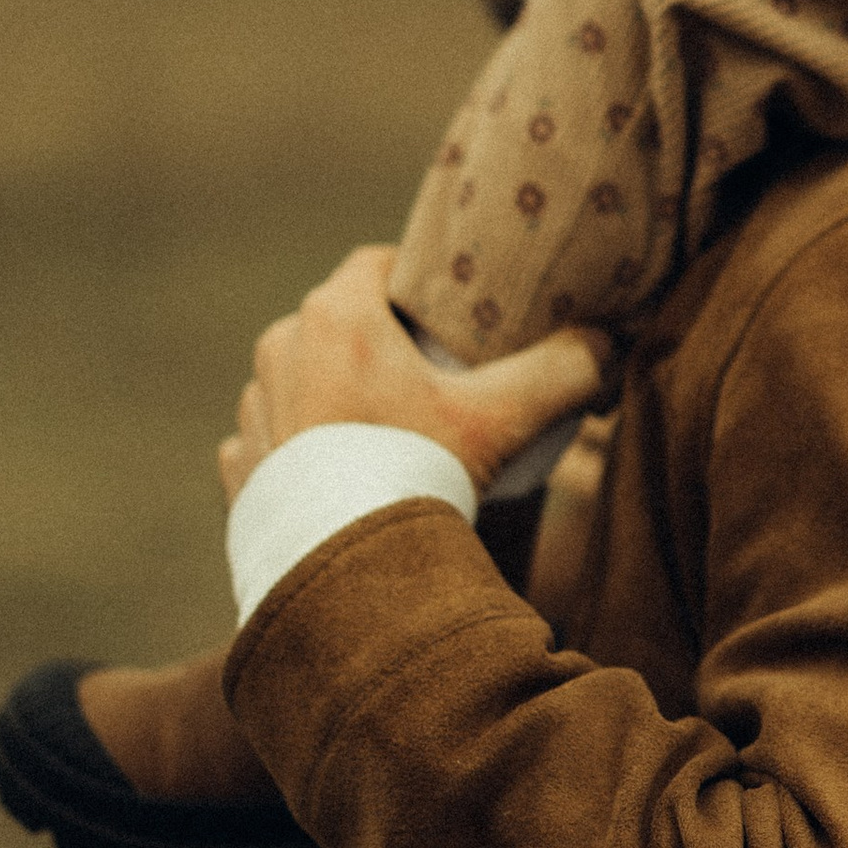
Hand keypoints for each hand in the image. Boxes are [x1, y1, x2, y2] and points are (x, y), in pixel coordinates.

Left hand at [216, 244, 610, 502]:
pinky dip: (301, 452)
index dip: (414, 283)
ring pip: (301, 381)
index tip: (445, 311)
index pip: (375, 265)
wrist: (345, 581)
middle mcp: (280, 350)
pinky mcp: (239, 469)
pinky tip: (339, 479)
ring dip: (335, 396)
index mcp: (335, 316)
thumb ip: (563, 370)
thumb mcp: (503, 420)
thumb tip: (609, 341)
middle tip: (429, 379)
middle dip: (377, 343)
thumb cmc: (418, 477)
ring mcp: (253, 412)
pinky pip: (271, 441)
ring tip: (385, 436)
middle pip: (336, 323)